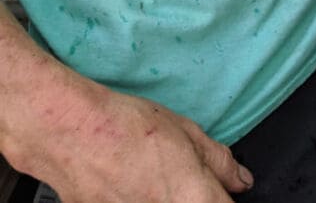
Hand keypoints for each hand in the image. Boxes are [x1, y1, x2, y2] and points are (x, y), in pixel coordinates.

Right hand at [7, 78, 252, 202]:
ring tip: (147, 178)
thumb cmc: (125, 126)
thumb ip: (219, 161)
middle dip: (194, 194)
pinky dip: (139, 198)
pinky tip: (130, 186)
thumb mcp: (184, 131)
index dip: (224, 194)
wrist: (69, 133)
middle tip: (178, 177)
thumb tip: (241, 181)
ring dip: (166, 197)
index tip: (219, 188)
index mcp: (192, 196)